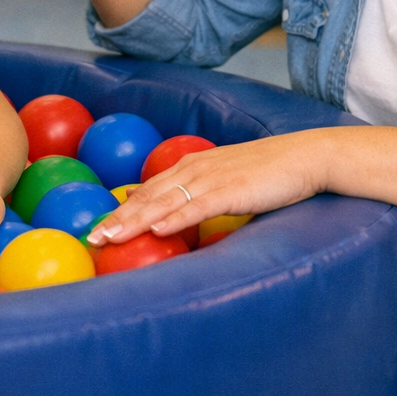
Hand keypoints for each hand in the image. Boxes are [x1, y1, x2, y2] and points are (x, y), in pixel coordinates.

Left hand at [85, 132, 328, 245]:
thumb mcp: (223, 179)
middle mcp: (194, 170)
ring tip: (111, 237)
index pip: (147, 191)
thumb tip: (169, 211)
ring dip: (135, 221)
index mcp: (190, 167)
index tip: (97, 228)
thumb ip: (195, 191)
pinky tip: (158, 230)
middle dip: (117, 219)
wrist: (304, 156)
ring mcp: (212, 180)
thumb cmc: (267, 172)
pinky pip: (199, 207)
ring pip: (165, 203)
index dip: (121, 211)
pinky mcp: (232, 191)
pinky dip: (177, 218)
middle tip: (92, 239)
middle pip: (148, 198)